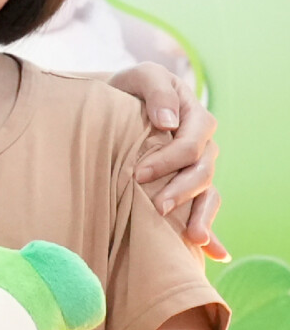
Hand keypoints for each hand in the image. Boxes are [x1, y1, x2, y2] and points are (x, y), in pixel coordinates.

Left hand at [111, 63, 224, 256]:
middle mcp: (201, 145)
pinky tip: (215, 253)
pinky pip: (205, 209)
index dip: (170, 159)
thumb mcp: (141, 77)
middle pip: (202, 171)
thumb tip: (168, 122)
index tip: (140, 173)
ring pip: (207, 193)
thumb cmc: (127, 89)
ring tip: (192, 237)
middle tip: (156, 207)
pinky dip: (211, 231)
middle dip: (181, 190)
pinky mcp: (187, 185)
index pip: (192, 142)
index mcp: (194, 117)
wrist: (114, 103)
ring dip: (201, 215)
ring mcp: (197, 167)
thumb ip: (157, 92)